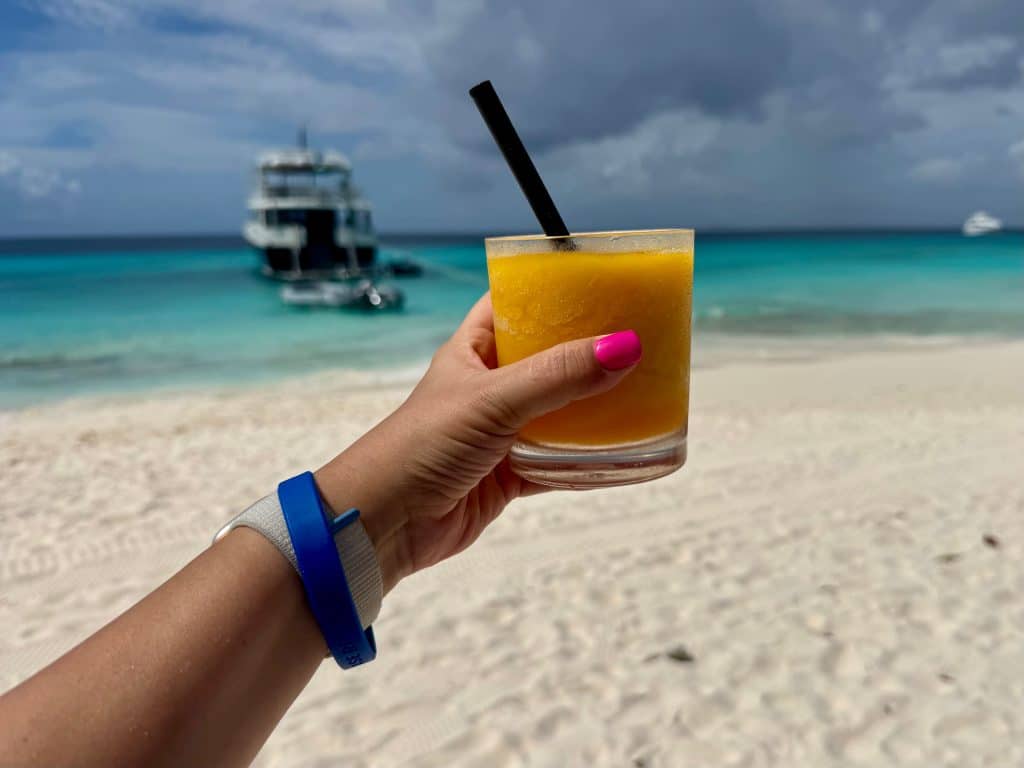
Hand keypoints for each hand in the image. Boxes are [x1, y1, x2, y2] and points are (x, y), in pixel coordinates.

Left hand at [315, 293, 641, 592]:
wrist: (384, 523)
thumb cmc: (422, 446)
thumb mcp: (493, 400)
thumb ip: (558, 376)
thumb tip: (626, 346)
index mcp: (474, 350)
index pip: (516, 304)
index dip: (554, 290)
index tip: (604, 283)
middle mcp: (490, 386)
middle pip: (549, 358)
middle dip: (591, 352)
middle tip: (642, 338)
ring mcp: (501, 431)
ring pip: (561, 412)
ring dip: (596, 409)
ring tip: (647, 392)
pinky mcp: (510, 474)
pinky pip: (560, 462)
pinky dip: (589, 461)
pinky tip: (627, 455)